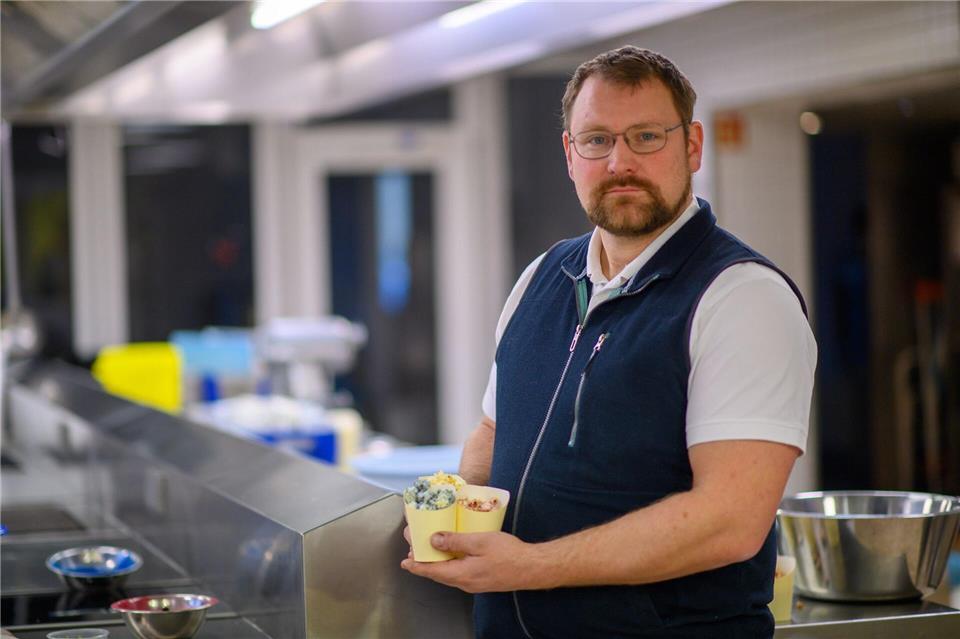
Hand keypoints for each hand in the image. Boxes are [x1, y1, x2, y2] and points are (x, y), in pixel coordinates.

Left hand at [400, 531, 541, 592]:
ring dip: (437, 563)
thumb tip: (434, 540)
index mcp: (461, 574)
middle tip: (414, 550)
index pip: (432, 571)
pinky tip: (453, 553)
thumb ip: (456, 541)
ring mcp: (474, 583)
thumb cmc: (509, 554)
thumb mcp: (480, 541)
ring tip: (430, 550)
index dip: (416, 565)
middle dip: (424, 562)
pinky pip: (459, 573)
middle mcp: (465, 582)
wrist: (532, 568)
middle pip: (438, 574)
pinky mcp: (481, 580)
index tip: (404, 562)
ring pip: (448, 574)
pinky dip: (450, 563)